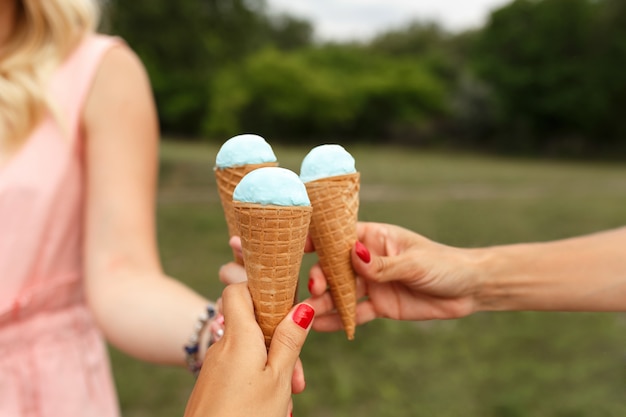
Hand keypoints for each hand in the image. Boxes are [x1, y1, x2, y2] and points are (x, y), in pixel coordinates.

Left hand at [218, 237, 308, 395]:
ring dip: (270, 365)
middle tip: (296, 376)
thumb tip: (302, 306)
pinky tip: (268, 404)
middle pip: (251, 324)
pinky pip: (237, 367)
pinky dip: (256, 378)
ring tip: (286, 397)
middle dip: (278, 341)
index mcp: (238, 337)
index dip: (261, 289)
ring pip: (248, 350)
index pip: (239, 289)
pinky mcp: (210, 383)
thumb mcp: (278, 379)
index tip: (285, 304)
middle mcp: (221, 345)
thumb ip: (289, 340)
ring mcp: (214, 365)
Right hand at [305, 222, 480, 331]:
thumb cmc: (443, 264)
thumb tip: (353, 254)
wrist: (468, 290)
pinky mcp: (380, 306)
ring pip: (342, 292)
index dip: (319, 239)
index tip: (300, 247)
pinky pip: (355, 313)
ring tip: (305, 314)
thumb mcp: (414, 263)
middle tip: (314, 289)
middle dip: (321, 277)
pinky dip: (339, 320)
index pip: (340, 235)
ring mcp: (373, 284)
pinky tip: (320, 327)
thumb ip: (383, 264)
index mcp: (375, 238)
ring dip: (324, 302)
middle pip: (336, 267)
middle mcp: (368, 260)